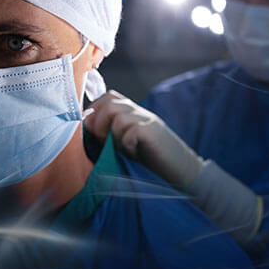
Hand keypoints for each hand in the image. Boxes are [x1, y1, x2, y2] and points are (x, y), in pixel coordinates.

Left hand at [84, 90, 204, 186]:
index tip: (94, 133)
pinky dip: (127, 143)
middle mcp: (139, 112)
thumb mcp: (125, 143)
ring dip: (112, 133)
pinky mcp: (153, 132)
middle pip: (109, 101)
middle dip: (98, 121)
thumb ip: (110, 133)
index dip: (94, 113)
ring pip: (117, 114)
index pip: (107, 97)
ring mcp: (147, 120)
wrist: (182, 171)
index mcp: (131, 112)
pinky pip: (131, 130)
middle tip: (103, 140)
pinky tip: (133, 153)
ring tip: (120, 148)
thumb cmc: (150, 159)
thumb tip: (86, 127)